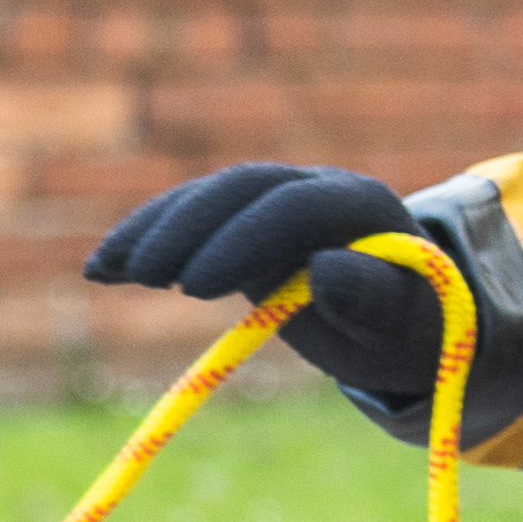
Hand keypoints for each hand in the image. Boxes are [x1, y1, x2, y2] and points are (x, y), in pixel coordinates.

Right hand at [86, 163, 522, 444]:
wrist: (418, 322)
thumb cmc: (417, 333)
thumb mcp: (409, 330)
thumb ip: (377, 300)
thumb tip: (329, 269)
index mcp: (362, 206)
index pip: (293, 207)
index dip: (241, 240)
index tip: (193, 290)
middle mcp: (317, 188)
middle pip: (241, 190)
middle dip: (185, 229)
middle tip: (138, 277)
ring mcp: (280, 201)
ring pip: (208, 199)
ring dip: (152, 229)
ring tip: (104, 272)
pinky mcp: (250, 223)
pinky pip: (194, 220)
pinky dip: (150, 239)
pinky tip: (106, 270)